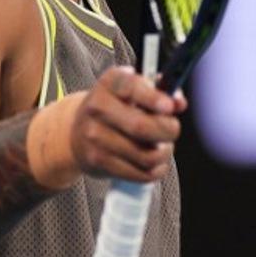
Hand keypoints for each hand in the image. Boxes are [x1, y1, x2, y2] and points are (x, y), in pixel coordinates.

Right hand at [69, 66, 184, 182]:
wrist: (76, 132)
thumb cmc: (115, 108)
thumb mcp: (133, 89)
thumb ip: (160, 90)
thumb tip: (179, 103)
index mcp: (109, 83)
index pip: (131, 87)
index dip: (154, 98)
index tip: (170, 107)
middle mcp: (97, 107)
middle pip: (141, 127)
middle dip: (168, 130)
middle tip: (172, 129)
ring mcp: (94, 137)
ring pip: (146, 155)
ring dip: (164, 152)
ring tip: (163, 146)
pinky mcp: (97, 162)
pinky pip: (140, 173)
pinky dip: (156, 170)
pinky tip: (155, 162)